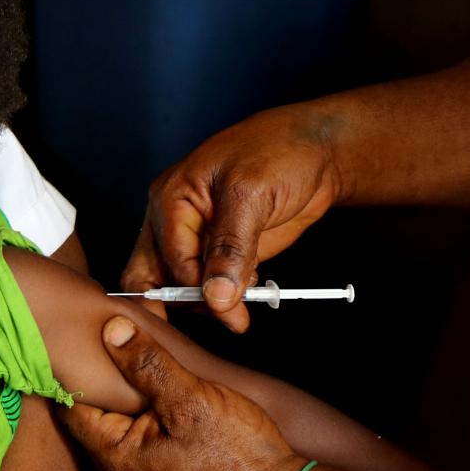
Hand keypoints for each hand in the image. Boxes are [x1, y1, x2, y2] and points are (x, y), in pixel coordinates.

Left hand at [61, 316, 302, 470]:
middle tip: (107, 334)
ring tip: (135, 351)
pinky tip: (162, 384)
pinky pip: (142, 434)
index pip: (71, 406)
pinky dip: (146, 408)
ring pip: (121, 422)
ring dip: (127, 390)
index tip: (77, 336)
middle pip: (94, 414)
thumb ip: (147, 364)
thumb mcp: (190, 399)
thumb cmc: (239, 455)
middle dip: (101, 375)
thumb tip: (110, 331)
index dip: (73, 368)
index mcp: (116, 457)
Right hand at [121, 105, 340, 331]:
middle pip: (152, 277)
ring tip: (246, 300)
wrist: (317, 152)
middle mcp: (175, 221)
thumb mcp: (250, 194)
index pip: (168, 260)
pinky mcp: (220, 252)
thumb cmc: (279, 151)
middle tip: (223, 318)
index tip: (226, 309)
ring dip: (209, 302)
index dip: (195, 289)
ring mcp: (197, 238)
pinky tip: (251, 291)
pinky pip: (208, 285)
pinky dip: (224, 298)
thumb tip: (215, 295)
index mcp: (170, 199)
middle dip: (183, 304)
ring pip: (179, 287)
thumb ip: (231, 248)